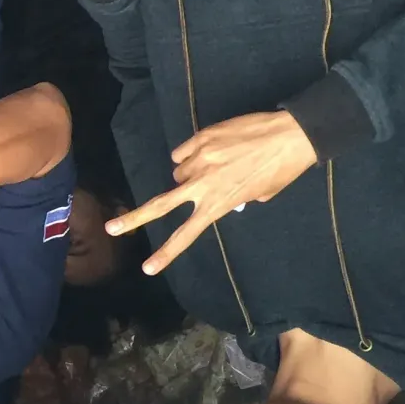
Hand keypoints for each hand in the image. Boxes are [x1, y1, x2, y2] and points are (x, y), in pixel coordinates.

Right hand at [107, 111, 317, 274]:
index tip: (148, 268)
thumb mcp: (260, 194)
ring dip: (188, 174)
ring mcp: (199, 160)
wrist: (292, 135)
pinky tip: (207, 151)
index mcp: (219, 204)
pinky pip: (183, 152)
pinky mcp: (200, 138)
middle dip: (135, 219)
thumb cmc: (282, 170)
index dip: (166, 253)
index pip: (186, 233)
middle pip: (161, 205)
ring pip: (179, 173)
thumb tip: (221, 194)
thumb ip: (235, 199)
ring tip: (214, 166)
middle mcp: (203, 185)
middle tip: (112, 228)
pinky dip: (190, 153)